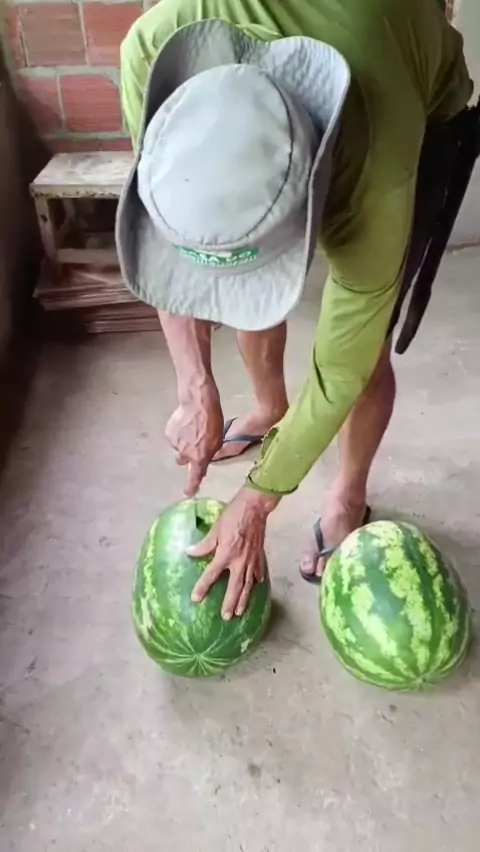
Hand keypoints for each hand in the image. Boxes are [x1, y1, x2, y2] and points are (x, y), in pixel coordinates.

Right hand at [165, 378, 222, 496]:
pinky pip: (174, 438)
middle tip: (195, 443)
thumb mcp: (217, 440)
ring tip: (192, 428)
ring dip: (184, 442)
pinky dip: (179, 433)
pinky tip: (184, 423)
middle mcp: (185, 455)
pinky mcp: (169, 434)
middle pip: (184, 460)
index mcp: (199, 458)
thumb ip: (209, 453)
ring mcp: (175, 444)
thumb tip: (203, 458)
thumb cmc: (212, 421)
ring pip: (179, 447)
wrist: (197, 402)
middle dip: (188, 455)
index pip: (194, 477)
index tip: (188, 493)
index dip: (191, 487)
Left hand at [188, 487, 279, 619]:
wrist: (255, 507)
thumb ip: (204, 544)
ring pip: (248, 585)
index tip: (196, 599)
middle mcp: (239, 562)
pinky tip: (256, 587)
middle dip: (230, 603)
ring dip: (244, 599)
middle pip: (234, 587)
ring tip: (240, 612)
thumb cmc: (233, 515)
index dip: (202, 587)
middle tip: (226, 617)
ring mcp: (252, 560)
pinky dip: (257, 581)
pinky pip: (258, 572)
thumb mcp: (215, 529)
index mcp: (226, 555)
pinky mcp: (259, 555)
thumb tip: (190, 552)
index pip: (211, 575)